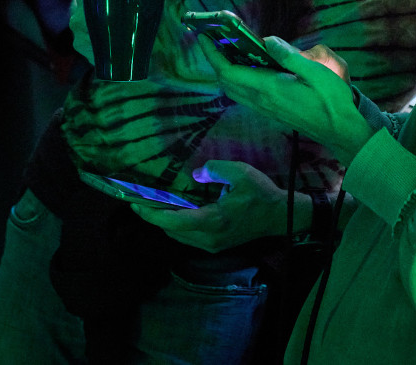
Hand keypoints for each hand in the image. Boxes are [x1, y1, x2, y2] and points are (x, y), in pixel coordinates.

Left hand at [131, 160, 308, 250]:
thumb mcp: (241, 173)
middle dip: (152, 217)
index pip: (172, 221)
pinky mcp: (215, 245)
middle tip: (138, 201)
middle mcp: (208, 238)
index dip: (151, 214)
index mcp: (212, 221)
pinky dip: (176, 226)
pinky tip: (173, 212)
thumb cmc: (261, 194)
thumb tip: (196, 174)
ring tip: (152, 206)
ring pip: (178, 236)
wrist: (281, 216)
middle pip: (171, 231)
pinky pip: (188, 237)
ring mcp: (212, 245)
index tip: (135, 203)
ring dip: (164, 222)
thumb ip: (215, 170)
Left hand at [202, 35, 374, 165]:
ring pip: (234, 91)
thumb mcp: (315, 72)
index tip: (205, 37)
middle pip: (226, 83)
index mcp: (269, 88)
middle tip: (215, 40)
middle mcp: (262, 101)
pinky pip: (246, 96)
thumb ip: (289, 56)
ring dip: (226, 72)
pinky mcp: (272, 112)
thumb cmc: (331, 100)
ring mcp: (266, 109)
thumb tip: (267, 41)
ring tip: (229, 51)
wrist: (341, 130)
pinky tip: (250, 68)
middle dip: (216, 61)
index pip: (229, 72)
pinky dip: (239, 80)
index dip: (213, 54)